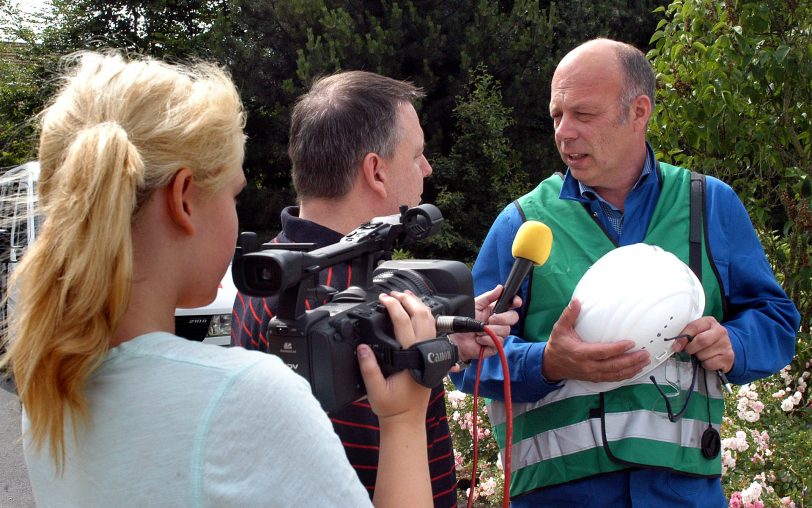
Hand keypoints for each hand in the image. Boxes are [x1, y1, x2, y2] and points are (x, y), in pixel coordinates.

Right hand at [358, 291, 434, 420]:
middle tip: (392, 293)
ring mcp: (429, 352)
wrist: (407, 419)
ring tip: (405, 295)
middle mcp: (423, 352)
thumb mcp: (375, 390)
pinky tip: (414, 311)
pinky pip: (430, 329)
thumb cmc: (393, 407)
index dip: (393, 307)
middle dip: (407, 300)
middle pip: (421, 315)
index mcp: (411, 357)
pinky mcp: (429, 355)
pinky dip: (423, 315)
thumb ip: (369, 368)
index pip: (403, 323)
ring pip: (429, 320)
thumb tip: (362, 347)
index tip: (383, 299)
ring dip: (418, 305)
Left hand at [449, 285, 520, 367]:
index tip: (516, 302)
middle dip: (501, 318)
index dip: (516, 302)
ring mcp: (498, 334)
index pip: (511, 306)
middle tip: (489, 319)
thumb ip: (488, 296)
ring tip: (479, 330)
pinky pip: (498, 342)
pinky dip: (486, 339)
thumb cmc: (464, 320)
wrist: (456, 338)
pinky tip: (479, 339)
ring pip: (505, 331)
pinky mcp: (495, 346)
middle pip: (513, 318)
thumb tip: (500, 288)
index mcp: (496, 311)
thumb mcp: (476, 305)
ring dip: (489, 330)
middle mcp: (500, 323)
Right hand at [542, 299, 650, 381]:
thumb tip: (577, 301)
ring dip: (632, 369)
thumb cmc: (557, 345)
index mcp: (581, 353)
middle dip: (631, 360)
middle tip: (645, 354)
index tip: (631, 343)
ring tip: (645, 362)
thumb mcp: (560, 329)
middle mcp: (588, 366)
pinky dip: (626, 375)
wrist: (551, 365)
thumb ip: (569, 315)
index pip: (603, 352)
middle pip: (614, 366)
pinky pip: (613, 379)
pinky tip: (635, 370)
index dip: (618, 349)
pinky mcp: (595, 378)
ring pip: (616, 374)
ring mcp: (593, 374)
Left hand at [672, 316, 733, 372]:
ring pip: (704, 354)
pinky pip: (709, 363)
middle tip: (690, 350)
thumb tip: (676, 345)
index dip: (682, 338)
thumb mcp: (698, 332)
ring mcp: (726, 344)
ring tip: (702, 354)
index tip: (677, 346)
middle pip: (701, 340)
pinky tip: (709, 359)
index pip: (693, 327)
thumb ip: (687, 335)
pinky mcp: (728, 357)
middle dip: (691, 348)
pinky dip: (705, 364)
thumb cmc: (708, 340)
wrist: (724, 349)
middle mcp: (720, 331)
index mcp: (710, 322)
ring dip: (699, 357)